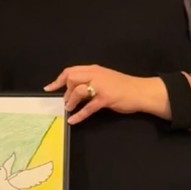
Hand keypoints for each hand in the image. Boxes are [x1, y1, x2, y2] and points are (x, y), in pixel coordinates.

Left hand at [44, 66, 169, 124]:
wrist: (141, 92)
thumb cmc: (122, 86)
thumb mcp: (104, 78)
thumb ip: (89, 80)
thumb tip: (72, 90)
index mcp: (94, 69)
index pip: (70, 71)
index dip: (58, 80)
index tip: (49, 88)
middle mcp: (96, 75)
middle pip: (71, 78)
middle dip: (65, 90)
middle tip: (67, 101)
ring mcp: (101, 86)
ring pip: (78, 91)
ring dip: (71, 102)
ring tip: (69, 108)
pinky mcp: (106, 98)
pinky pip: (88, 108)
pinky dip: (79, 115)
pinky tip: (73, 120)